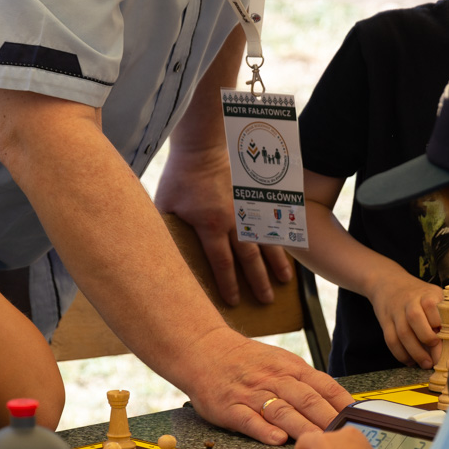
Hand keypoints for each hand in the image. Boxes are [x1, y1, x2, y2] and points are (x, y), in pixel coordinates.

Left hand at [155, 145, 293, 305]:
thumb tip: (159, 253)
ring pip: (266, 241)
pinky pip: (272, 222)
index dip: (228, 285)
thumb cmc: (180, 176)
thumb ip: (167, 231)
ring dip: (276, 263)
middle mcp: (233, 220)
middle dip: (258, 282)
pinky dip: (281, 237)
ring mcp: (248, 208)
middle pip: (249, 258)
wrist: (202, 146)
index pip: (221, 263)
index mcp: (210, 225)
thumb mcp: (165, 206)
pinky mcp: (256, 197)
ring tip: (284, 281)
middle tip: (266, 301)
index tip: (234, 302)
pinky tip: (289, 248)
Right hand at [183, 333, 354, 444]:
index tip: (358, 418)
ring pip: (282, 410)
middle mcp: (273, 380)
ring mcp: (251, 394)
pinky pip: (249, 420)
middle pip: (307, 399)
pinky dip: (264, 429)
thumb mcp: (280, 361)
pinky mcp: (230, 407)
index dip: (342, 402)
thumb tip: (337, 400)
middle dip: (328, 418)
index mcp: (289, 368)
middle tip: (344, 436)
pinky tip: (278, 439)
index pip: (323, 385)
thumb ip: (305, 380)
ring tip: (320, 442)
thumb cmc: (246, 359)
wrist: (205, 349)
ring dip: (303, 427)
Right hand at [367, 274, 443, 368]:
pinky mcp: (385, 322)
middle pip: (415, 318)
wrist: (387, 283)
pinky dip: (400, 354)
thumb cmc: (418, 294)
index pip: (431, 306)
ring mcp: (395, 312)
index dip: (439, 322)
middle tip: (437, 353)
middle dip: (427, 338)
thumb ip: (445, 312)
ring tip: (426, 364)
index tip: (447, 336)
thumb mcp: (434, 294)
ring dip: (415, 352)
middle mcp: (409, 301)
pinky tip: (410, 361)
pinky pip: (391, 340)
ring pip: (402, 333)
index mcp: (425, 294)